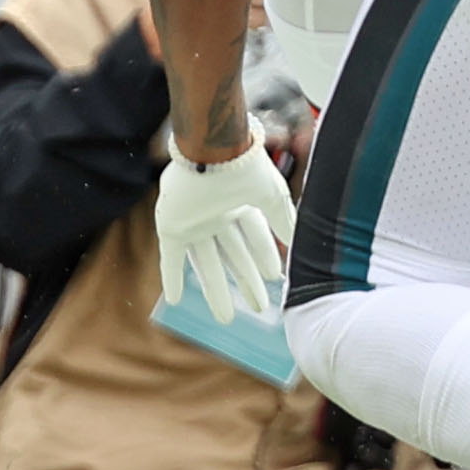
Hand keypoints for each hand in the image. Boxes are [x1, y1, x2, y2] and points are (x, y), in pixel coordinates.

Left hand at [153, 140, 296, 323]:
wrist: (209, 150)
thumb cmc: (242, 167)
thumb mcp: (272, 195)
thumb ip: (283, 218)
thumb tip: (297, 244)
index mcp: (238, 202)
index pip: (253, 236)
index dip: (264, 257)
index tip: (276, 278)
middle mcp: (216, 213)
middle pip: (232, 255)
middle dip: (244, 281)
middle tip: (259, 308)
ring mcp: (193, 220)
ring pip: (206, 262)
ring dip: (214, 289)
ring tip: (225, 319)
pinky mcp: (172, 226)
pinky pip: (172, 258)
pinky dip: (173, 278)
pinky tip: (176, 300)